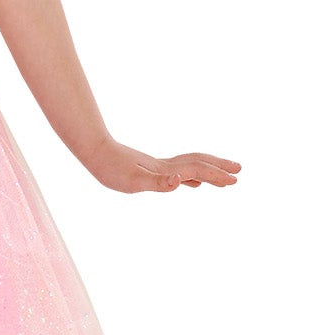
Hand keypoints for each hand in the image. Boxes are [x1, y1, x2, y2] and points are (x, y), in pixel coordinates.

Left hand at [85, 137, 240, 194]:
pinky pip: (176, 172)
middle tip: (239, 172)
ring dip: (208, 170)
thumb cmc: (111, 169)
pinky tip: (190, 182)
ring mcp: (158, 167)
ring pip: (190, 166)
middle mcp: (165, 167)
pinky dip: (189, 176)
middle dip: (219, 168)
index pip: (197, 171)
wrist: (95, 152)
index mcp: (166, 171)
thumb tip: (180, 180)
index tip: (235, 180)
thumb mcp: (133, 181)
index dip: (216, 175)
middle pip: (198, 164)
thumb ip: (158, 182)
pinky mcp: (149, 169)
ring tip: (223, 176)